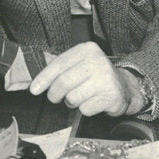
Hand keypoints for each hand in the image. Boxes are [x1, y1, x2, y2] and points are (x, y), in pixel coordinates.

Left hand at [28, 41, 143, 115]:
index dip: (43, 79)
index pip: (59, 64)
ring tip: (80, 97)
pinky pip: (85, 109)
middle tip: (55, 98)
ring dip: (71, 102)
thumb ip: (60, 68)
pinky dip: (84, 109)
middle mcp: (97, 61)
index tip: (34, 90)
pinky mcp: (111, 96)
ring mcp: (106, 79)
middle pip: (63, 83)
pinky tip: (92, 102)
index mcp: (86, 50)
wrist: (124, 86)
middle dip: (54, 94)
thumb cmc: (94, 75)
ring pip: (73, 98)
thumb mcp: (78, 64)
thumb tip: (35, 81)